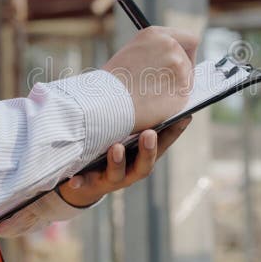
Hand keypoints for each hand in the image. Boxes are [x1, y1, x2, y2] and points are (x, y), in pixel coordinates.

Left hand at [58, 117, 191, 207]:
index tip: (185, 116)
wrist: (86, 181)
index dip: (175, 131)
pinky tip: (74, 180)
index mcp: (143, 155)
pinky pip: (85, 185)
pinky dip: (81, 182)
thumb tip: (155, 77)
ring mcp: (112, 178)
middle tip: (149, 134)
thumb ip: (134, 113)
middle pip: (145, 164)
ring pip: (118, 174)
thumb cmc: (111, 148)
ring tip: (115, 147)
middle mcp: (132, 169)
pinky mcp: (91, 184)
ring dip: (117, 161)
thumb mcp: (124, 130)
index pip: (163, 143)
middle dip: (148, 150)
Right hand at [103, 27, 197, 132]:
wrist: (105, 101)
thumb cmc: (113, 81)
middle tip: (164, 84)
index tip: (182, 61)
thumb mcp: (133, 53)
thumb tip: (172, 62)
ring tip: (152, 95)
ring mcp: (179, 68)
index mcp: (157, 34)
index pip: (189, 39)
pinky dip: (173, 103)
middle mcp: (171, 47)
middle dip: (181, 72)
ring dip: (175, 87)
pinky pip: (183, 97)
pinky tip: (156, 105)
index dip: (187, 52)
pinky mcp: (182, 90)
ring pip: (187, 80)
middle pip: (189, 60)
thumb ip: (156, 52)